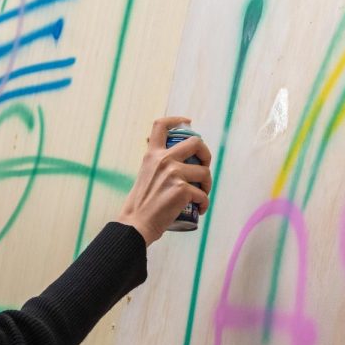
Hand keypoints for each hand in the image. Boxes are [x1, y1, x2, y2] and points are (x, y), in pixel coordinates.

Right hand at [115, 116, 212, 244]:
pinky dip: (204, 204)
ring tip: (201, 195)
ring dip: (207, 185)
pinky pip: (203, 194)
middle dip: (207, 154)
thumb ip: (155, 164)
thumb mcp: (144, 175)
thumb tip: (166, 155)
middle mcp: (163, 160)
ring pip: (205, 172)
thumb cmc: (140, 205)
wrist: (136, 224)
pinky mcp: (183, 190)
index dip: (177, 120)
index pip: (161, 125)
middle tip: (205, 166)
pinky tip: (200, 210)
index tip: (187, 122)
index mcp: (151, 155)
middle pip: (196, 143)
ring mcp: (174, 174)